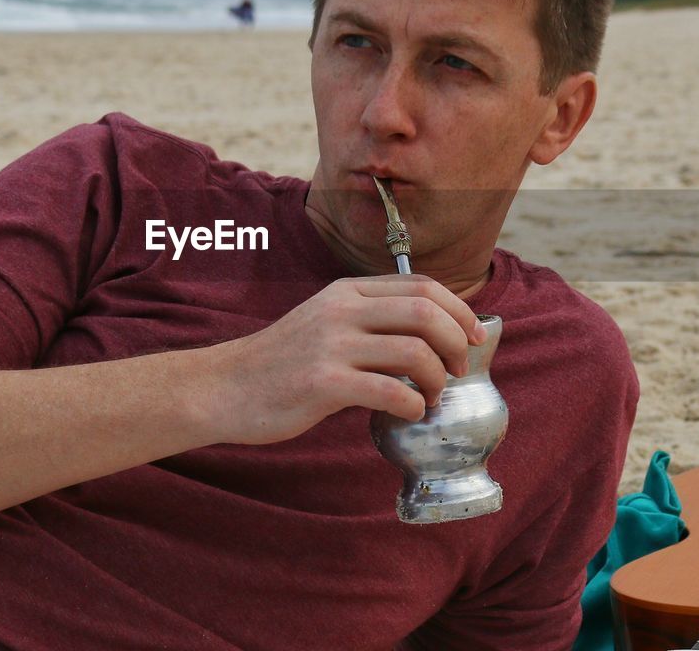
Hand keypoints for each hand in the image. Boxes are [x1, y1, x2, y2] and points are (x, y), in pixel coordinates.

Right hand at [208, 275, 487, 445]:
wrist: (224, 388)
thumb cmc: (280, 364)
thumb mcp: (323, 322)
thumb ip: (367, 320)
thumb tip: (429, 336)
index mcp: (345, 291)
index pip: (421, 285)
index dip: (459, 309)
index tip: (474, 336)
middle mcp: (341, 310)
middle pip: (425, 312)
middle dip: (457, 342)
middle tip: (458, 370)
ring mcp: (331, 345)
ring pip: (414, 350)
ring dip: (437, 378)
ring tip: (430, 397)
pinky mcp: (322, 383)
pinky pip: (389, 391)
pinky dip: (411, 405)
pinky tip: (407, 413)